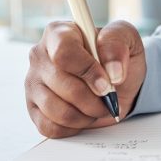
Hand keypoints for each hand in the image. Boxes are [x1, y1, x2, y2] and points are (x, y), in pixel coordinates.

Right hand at [25, 20, 145, 137]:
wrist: (116, 82)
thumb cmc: (116, 58)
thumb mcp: (127, 39)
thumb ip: (117, 44)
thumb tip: (112, 71)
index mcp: (59, 33)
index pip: (64, 52)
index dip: (88, 71)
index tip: (107, 83)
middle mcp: (40, 56)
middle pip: (64, 86)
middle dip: (94, 99)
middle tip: (108, 98)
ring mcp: (33, 84)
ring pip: (57, 110)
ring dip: (86, 115)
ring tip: (97, 107)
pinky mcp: (34, 109)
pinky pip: (50, 127)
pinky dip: (73, 127)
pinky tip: (83, 116)